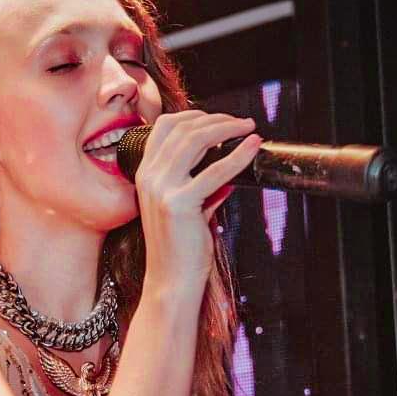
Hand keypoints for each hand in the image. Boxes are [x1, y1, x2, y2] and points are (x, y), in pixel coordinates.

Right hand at [134, 110, 263, 289]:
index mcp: (144, 174)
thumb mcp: (183, 208)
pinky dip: (239, 155)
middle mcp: (148, 178)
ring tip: (248, 128)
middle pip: (182, 128)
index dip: (193, 115)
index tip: (219, 119)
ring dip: (227, 128)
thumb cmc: (179, 247)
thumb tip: (228, 173)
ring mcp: (161, 189)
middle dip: (217, 119)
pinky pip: (216, 170)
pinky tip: (252, 147)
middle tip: (242, 122)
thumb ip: (200, 187)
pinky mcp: (179, 203)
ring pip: (195, 140)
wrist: (170, 280)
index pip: (164, 127)